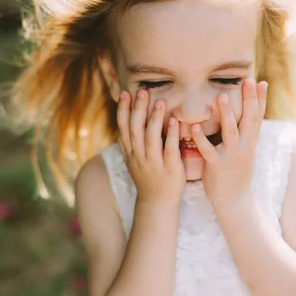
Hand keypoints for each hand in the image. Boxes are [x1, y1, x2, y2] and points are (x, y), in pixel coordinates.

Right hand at [117, 89, 185, 206]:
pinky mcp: (170, 169)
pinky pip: (170, 150)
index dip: (123, 110)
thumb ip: (128, 143)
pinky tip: (174, 121)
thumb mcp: (132, 161)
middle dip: (138, 109)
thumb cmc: (147, 178)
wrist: (157, 203)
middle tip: (142, 91)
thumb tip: (122, 122)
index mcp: (131, 152)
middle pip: (136, 129)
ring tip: (159, 102)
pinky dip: (171, 135)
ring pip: (151, 138)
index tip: (125, 93)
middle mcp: (139, 156)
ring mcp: (153, 163)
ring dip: (155, 119)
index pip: (123, 127)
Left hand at [191, 79, 267, 206]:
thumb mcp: (247, 149)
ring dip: (226, 114)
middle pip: (249, 119)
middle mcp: (244, 146)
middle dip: (249, 100)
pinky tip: (194, 127)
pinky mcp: (216, 166)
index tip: (261, 82)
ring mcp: (231, 156)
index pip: (258, 116)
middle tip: (247, 81)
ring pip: (230, 132)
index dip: (260, 100)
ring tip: (220, 97)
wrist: (234, 200)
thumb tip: (250, 112)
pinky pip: (208, 151)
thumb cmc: (237, 170)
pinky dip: (201, 139)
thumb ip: (246, 132)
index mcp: (250, 141)